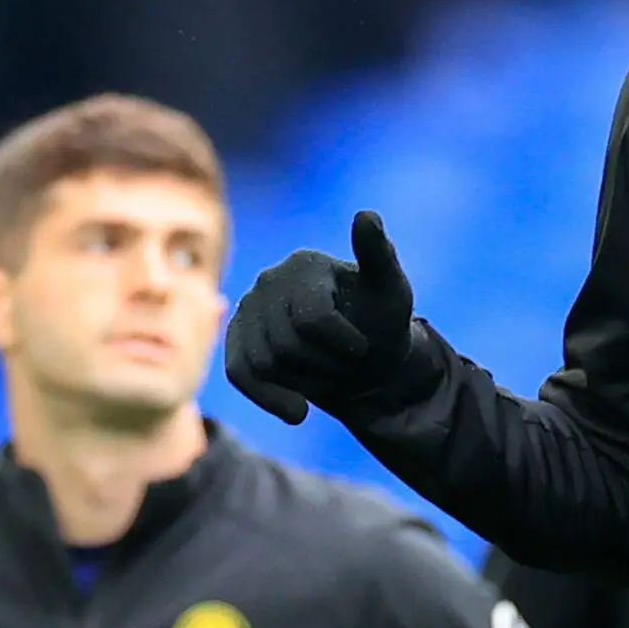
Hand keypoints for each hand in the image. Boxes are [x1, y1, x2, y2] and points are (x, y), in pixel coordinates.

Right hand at [228, 211, 426, 424]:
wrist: (368, 362)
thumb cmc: (382, 323)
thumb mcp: (392, 292)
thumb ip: (379, 256)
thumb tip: (367, 215)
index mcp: (303, 264)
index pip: (313, 319)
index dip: (344, 344)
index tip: (364, 348)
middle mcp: (268, 281)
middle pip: (287, 346)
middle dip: (326, 365)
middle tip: (348, 361)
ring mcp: (247, 310)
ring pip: (265, 364)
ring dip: (307, 382)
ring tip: (330, 371)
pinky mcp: (236, 339)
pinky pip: (239, 374)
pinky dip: (269, 398)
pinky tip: (298, 412)